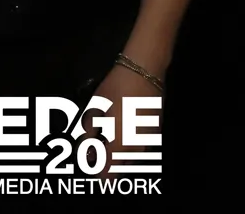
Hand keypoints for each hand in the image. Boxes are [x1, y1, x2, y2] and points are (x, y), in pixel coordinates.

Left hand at [85, 63, 162, 177]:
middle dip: (108, 162)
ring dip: (120, 153)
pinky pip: (141, 146)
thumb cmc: (116, 88)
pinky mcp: (157, 132)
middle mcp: (137, 149)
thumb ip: (88, 134)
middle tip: (98, 143)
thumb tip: (87, 152)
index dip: (97, 171)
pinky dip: (131, 143)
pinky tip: (123, 125)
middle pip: (120, 168)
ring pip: (132, 158)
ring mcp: (149, 141)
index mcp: (120, 145)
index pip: (108, 175)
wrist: (145, 70)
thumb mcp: (95, 109)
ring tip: (110, 132)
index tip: (91, 159)